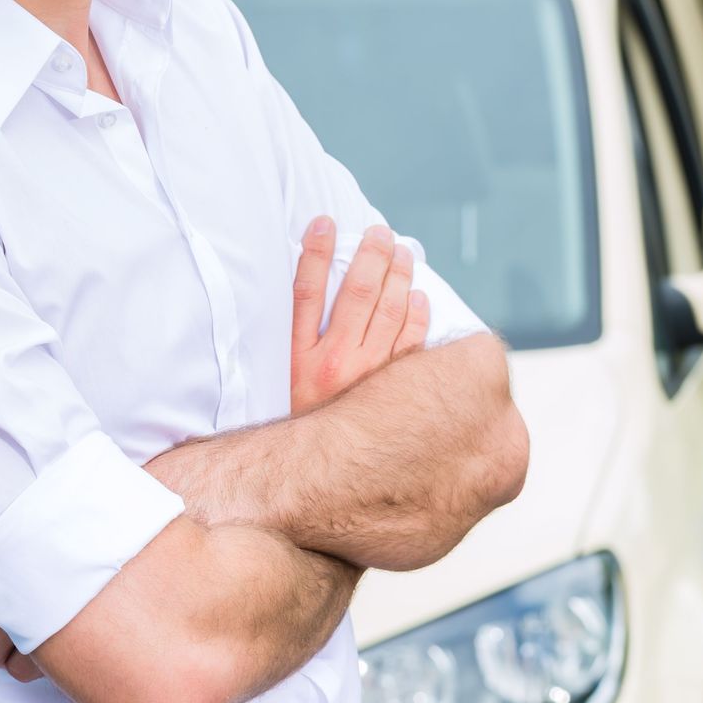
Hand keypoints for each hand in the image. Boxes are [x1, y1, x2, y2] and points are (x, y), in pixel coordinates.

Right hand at [290, 219, 428, 412]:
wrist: (316, 479)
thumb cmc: (298, 425)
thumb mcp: (282, 383)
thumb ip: (295, 340)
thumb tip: (309, 292)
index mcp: (299, 359)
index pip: (307, 290)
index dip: (316, 252)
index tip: (324, 223)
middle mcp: (335, 365)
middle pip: (357, 293)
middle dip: (371, 255)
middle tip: (380, 232)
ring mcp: (369, 379)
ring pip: (390, 312)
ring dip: (399, 277)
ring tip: (402, 254)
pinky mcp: (395, 395)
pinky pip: (413, 346)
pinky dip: (418, 317)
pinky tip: (419, 299)